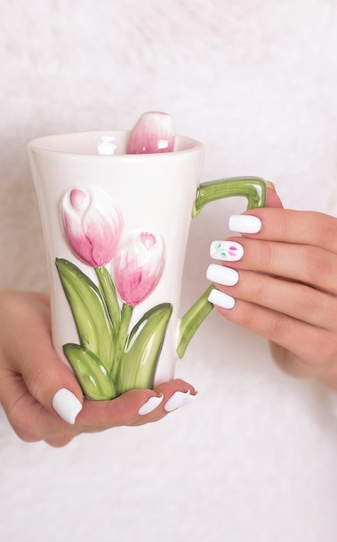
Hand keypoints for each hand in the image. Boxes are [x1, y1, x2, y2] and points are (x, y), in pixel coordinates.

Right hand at [0, 290, 195, 445]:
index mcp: (33, 417)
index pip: (85, 419)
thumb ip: (42, 375)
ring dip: (151, 401)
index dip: (121, 410)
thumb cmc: (2, 325)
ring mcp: (72, 410)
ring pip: (117, 410)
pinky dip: (142, 387)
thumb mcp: (18, 340)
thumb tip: (74, 407)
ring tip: (184, 390)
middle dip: (147, 408)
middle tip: (183, 393)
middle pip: (108, 420)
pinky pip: (116, 394)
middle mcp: (56, 421)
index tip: (151, 397)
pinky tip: (169, 380)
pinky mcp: (85, 394)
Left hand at [206, 187, 336, 389]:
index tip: (240, 223)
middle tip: (223, 250)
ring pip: (297, 298)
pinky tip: (223, 303)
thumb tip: (266, 192)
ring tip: (218, 275)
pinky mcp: (321, 349)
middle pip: (310, 263)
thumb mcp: (302, 258)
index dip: (279, 223)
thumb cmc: (311, 295)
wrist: (324, 347)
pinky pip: (281, 329)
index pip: (320, 230)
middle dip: (261, 254)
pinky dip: (248, 314)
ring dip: (251, 285)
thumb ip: (288, 229)